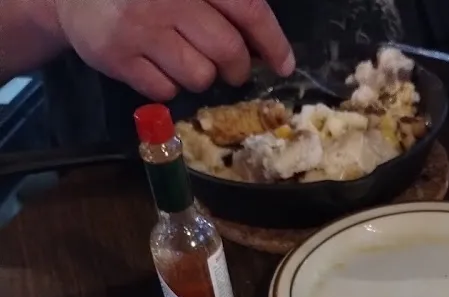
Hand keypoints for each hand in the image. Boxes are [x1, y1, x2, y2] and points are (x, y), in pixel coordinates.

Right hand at [51, 0, 294, 100]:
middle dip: (236, 69)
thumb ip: (222, 4)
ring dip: (200, 78)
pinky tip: (155, 66)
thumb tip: (263, 47)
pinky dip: (168, 86)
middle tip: (231, 70)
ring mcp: (140, 27)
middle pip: (228, 51)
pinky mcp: (118, 56)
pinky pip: (166, 91)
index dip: (272, 41)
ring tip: (183, 60)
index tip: (285, 65)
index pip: (247, 8)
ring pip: (200, 77)